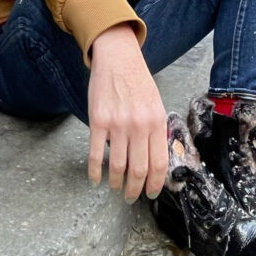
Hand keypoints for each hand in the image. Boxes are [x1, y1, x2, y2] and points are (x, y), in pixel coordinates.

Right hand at [87, 23, 167, 202]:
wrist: (118, 58)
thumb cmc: (137, 81)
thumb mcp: (156, 103)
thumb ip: (157, 130)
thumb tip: (156, 159)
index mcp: (157, 121)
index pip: (159, 163)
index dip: (156, 183)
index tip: (151, 193)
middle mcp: (139, 125)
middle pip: (138, 170)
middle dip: (135, 190)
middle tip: (131, 197)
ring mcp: (118, 124)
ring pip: (117, 166)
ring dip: (116, 183)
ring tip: (115, 187)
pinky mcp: (98, 121)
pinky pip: (96, 155)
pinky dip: (95, 172)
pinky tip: (96, 178)